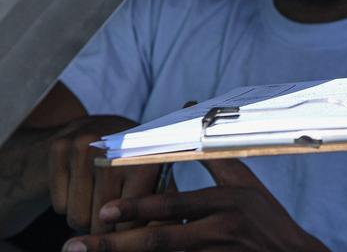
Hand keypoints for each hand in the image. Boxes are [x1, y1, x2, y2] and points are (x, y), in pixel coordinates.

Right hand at [49, 114, 155, 233]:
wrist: (102, 127)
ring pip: (77, 218)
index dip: (129, 237)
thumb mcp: (157, 184)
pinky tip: (81, 185)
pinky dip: (67, 205)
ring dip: (85, 218)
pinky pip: (59, 205)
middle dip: (105, 230)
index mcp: (144, 160)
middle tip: (113, 214)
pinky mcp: (59, 148)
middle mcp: (114, 150)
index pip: (130, 221)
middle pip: (100, 224)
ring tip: (99, 198)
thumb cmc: (136, 164)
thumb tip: (173, 248)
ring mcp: (84, 146)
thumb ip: (163, 216)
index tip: (129, 238)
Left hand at [61, 159, 328, 251]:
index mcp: (227, 201)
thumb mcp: (247, 183)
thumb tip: (189, 108)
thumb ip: (215, 153)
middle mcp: (220, 230)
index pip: (175, 204)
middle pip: (161, 238)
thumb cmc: (267, 218)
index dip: (139, 206)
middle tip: (78, 244)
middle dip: (117, 243)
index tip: (105, 210)